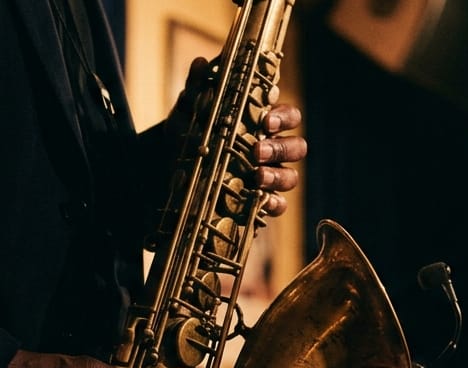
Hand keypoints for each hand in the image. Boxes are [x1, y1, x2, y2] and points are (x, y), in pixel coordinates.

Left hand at [168, 58, 307, 217]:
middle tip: (257, 150)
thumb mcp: (189, 112)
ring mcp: (268, 176)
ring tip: (257, 176)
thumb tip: (201, 63)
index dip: (283, 118)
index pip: (287, 116)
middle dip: (281, 147)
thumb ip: (198, 88)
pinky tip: (261, 201)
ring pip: (291, 176)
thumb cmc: (189, 134)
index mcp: (262, 123)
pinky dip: (273, 204)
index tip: (266, 121)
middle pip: (296, 146)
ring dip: (278, 176)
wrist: (171, 170)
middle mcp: (271, 149)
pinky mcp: (260, 202)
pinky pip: (278, 205)